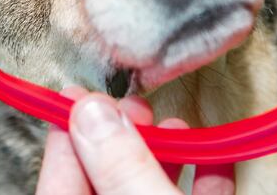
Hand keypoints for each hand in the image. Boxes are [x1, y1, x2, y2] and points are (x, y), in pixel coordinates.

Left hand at [35, 86, 234, 194]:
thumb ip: (120, 165)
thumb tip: (90, 110)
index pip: (58, 181)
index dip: (69, 133)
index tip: (80, 92)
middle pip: (104, 180)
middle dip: (122, 137)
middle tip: (135, 105)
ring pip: (146, 189)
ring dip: (164, 156)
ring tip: (177, 125)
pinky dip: (204, 181)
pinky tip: (218, 155)